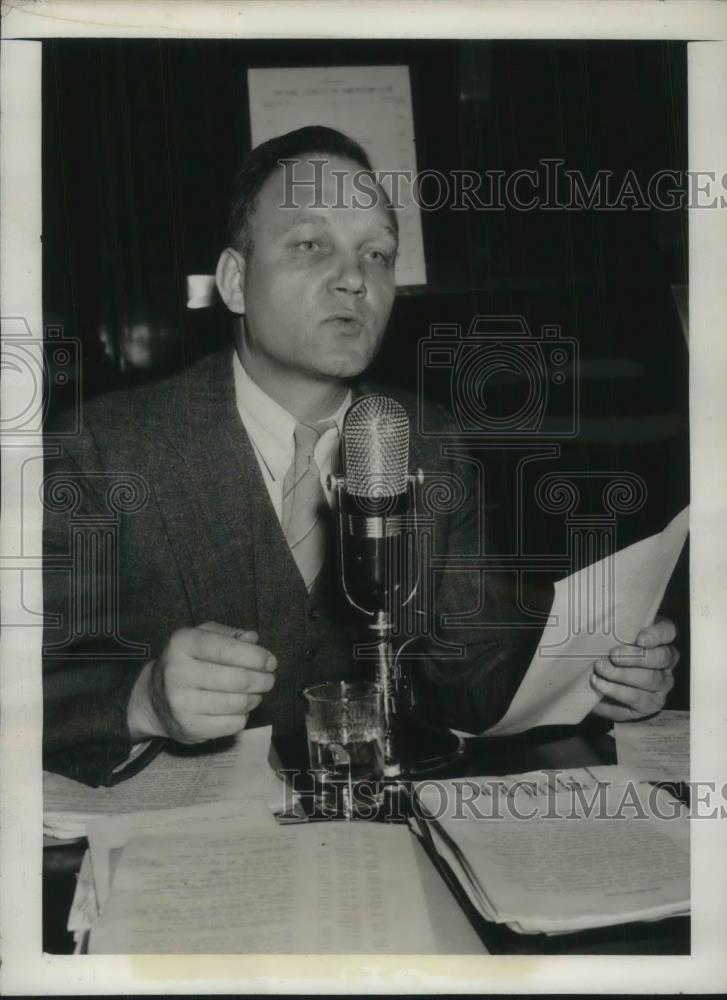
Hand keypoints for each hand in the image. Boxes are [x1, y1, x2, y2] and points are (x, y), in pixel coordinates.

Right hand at [127, 621, 276, 742]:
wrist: (154, 700)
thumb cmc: (187, 662)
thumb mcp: (202, 637)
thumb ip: (229, 635)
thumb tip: (254, 639)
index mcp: (182, 644)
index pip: (228, 649)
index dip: (256, 656)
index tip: (270, 662)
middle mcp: (178, 673)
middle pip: (238, 679)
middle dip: (262, 679)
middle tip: (269, 679)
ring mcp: (182, 704)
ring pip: (238, 703)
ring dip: (255, 698)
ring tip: (255, 693)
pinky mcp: (190, 728)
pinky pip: (233, 724)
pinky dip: (244, 715)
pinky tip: (239, 708)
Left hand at [590, 616, 678, 721]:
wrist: (600, 685)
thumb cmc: (606, 652)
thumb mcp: (610, 637)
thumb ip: (613, 630)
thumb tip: (597, 623)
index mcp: (660, 640)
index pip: (667, 632)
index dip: (656, 635)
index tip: (639, 639)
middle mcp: (666, 663)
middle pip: (660, 658)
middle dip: (635, 657)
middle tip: (613, 656)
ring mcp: (661, 685)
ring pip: (650, 680)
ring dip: (623, 676)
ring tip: (600, 672)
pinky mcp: (651, 705)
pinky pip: (638, 701)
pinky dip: (616, 693)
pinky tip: (599, 686)